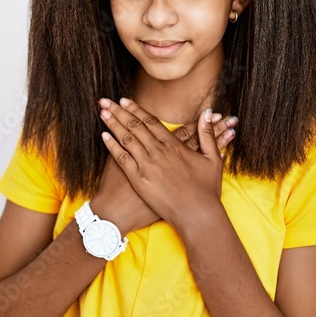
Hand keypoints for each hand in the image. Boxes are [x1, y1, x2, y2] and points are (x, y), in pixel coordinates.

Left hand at [97, 97, 224, 234]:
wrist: (197, 215)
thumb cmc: (206, 190)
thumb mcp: (213, 159)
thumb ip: (207, 135)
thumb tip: (207, 113)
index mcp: (174, 145)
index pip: (150, 122)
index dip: (136, 110)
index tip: (125, 101)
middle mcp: (158, 152)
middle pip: (134, 126)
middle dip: (119, 111)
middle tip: (106, 100)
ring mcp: (147, 165)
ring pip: (126, 138)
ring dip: (113, 124)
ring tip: (102, 112)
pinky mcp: (139, 180)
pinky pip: (122, 159)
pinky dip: (112, 146)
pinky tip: (104, 136)